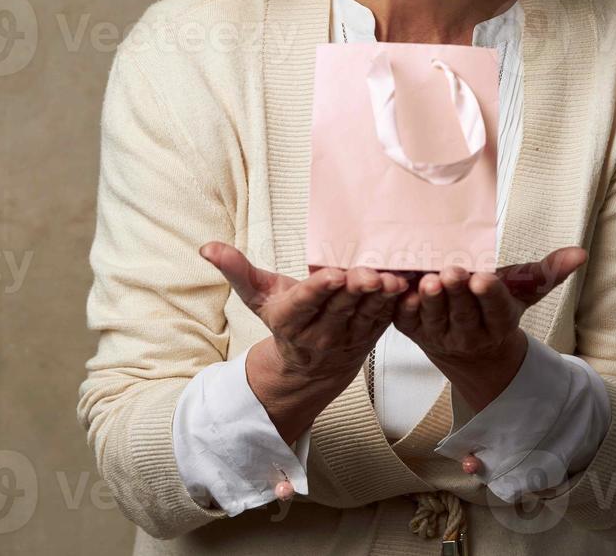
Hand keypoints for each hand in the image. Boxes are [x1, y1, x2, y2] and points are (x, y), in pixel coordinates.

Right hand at [198, 242, 407, 384]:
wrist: (309, 368)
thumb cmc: (284, 321)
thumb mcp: (257, 296)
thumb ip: (236, 270)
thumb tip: (207, 248)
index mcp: (290, 320)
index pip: (305, 303)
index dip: (319, 290)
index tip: (333, 274)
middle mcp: (320, 333)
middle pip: (339, 308)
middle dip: (355, 289)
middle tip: (369, 273)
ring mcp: (348, 337)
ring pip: (366, 315)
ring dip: (381, 298)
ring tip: (393, 280)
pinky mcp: (371, 336)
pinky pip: (386, 319)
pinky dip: (398, 304)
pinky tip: (409, 285)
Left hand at [392, 246, 587, 411]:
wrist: (470, 351)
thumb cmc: (496, 308)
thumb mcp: (523, 292)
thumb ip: (547, 271)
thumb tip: (580, 253)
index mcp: (498, 321)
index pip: (496, 309)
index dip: (489, 295)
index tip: (484, 277)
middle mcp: (469, 333)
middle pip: (463, 313)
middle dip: (458, 292)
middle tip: (453, 271)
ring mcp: (439, 334)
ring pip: (435, 318)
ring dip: (431, 299)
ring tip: (429, 280)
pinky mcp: (413, 331)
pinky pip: (407, 321)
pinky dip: (404, 307)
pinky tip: (402, 290)